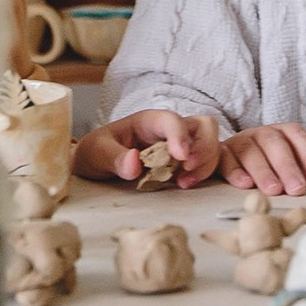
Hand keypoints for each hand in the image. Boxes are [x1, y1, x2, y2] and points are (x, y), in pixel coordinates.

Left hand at [72, 111, 220, 189]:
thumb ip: (112, 157)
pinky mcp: (184, 165)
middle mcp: (170, 131)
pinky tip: (186, 185)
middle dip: (204, 147)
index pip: (172, 120)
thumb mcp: (95, 153)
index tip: (180, 156)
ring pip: (211, 144)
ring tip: (184, 183)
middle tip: (187, 169)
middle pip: (204, 126)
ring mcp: (180, 148)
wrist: (94, 167)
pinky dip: (207, 173)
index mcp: (149, 121)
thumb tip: (134, 163)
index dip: (179, 135)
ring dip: (206, 163)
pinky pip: (207, 163)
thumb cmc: (96, 153)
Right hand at [219, 124, 305, 195]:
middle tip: (297, 189)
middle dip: (288, 167)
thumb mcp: (302, 161)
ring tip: (273, 190)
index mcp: (284, 133)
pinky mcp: (221, 154)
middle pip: (275, 143)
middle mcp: (262, 134)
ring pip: (250, 151)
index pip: (299, 138)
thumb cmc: (276, 168)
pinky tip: (244, 184)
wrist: (237, 166)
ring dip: (263, 171)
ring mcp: (240, 142)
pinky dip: (235, 171)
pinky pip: (225, 159)